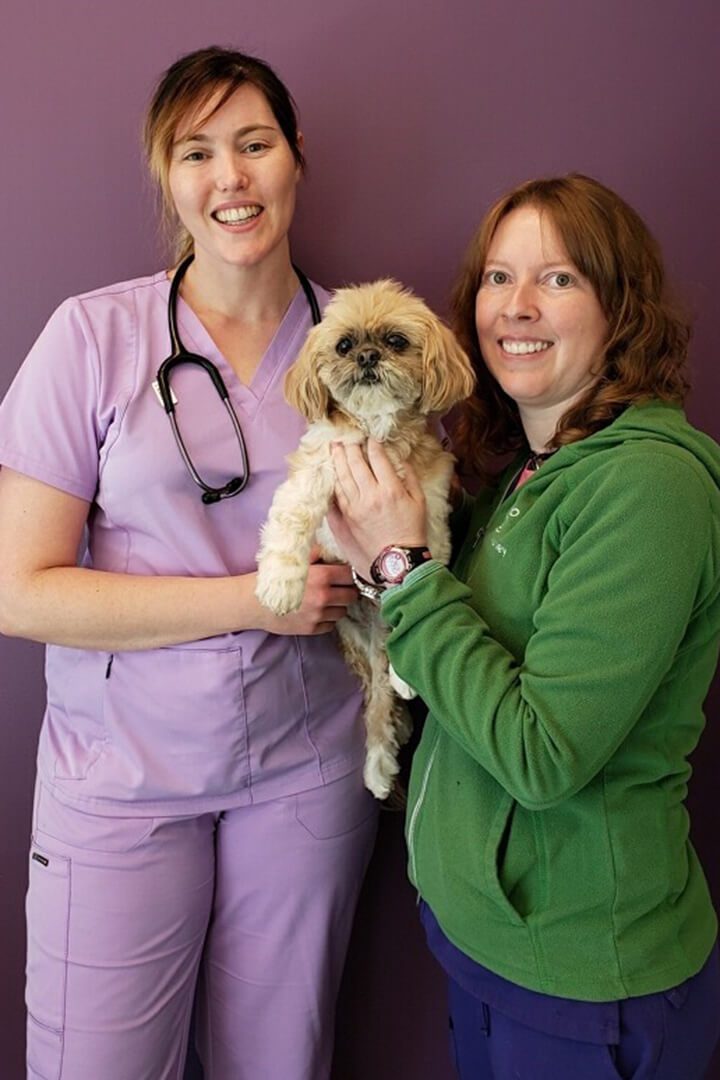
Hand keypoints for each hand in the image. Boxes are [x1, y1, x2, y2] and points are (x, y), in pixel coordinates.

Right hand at [253, 558, 357, 635]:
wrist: (252, 602)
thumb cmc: (271, 577)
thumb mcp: (293, 558)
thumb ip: (316, 553)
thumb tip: (334, 552)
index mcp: (321, 576)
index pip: (350, 576)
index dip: (349, 575)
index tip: (344, 575)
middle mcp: (323, 597)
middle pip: (352, 596)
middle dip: (346, 591)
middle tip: (338, 588)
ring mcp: (318, 615)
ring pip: (342, 612)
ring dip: (337, 606)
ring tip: (324, 600)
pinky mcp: (312, 629)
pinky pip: (330, 625)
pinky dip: (327, 619)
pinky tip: (315, 611)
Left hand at [328, 439, 426, 579]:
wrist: (397, 562)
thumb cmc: (412, 532)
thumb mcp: (419, 502)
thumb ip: (410, 478)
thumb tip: (402, 461)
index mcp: (390, 489)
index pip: (378, 459)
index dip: (373, 446)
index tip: (371, 439)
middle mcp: (370, 495)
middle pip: (355, 464)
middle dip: (350, 447)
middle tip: (346, 437)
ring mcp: (355, 507)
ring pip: (342, 477)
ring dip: (338, 460)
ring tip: (335, 448)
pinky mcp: (346, 518)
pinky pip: (337, 495)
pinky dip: (334, 481)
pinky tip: (332, 472)